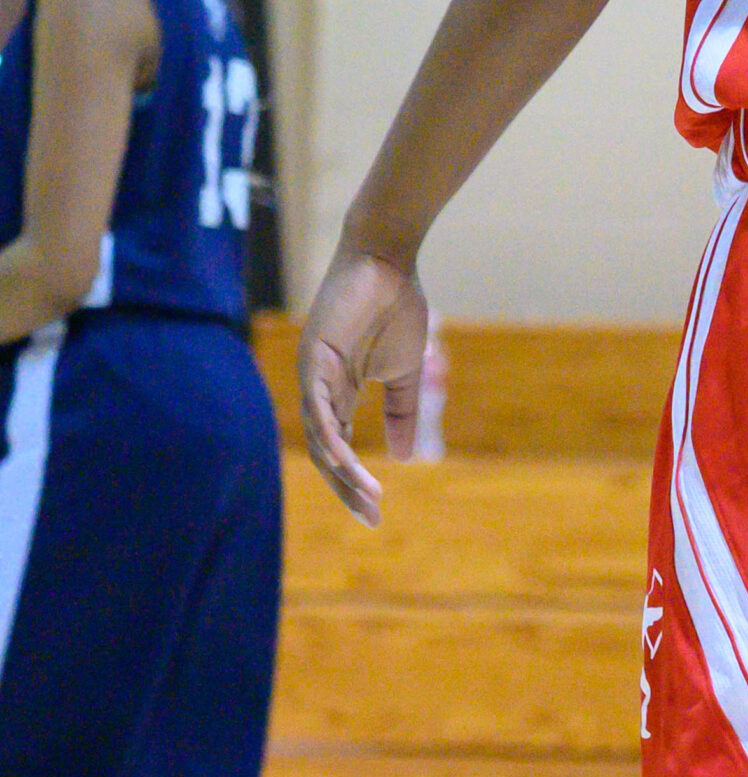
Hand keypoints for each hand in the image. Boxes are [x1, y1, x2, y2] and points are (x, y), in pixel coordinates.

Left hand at [298, 243, 429, 523]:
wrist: (388, 261)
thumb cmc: (395, 306)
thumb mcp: (405, 371)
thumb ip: (402, 412)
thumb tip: (403, 458)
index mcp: (338, 392)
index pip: (339, 447)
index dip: (353, 481)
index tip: (375, 513)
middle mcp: (319, 389)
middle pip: (326, 451)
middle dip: (346, 487)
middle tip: (371, 516)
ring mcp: (312, 375)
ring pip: (321, 437)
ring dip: (343, 471)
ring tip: (367, 496)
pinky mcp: (313, 359)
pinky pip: (319, 410)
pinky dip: (332, 440)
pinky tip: (347, 464)